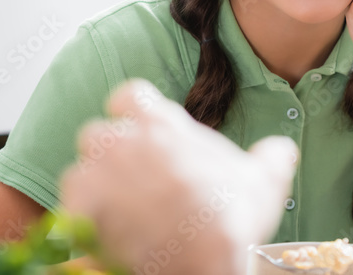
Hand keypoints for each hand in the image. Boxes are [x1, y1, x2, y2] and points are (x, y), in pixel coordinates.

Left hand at [61, 80, 297, 274]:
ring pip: (80, 171)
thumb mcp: (263, 181)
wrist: (202, 260)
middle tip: (132, 183)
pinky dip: (82, 220)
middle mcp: (120, 139)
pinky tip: (105, 234)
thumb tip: (283, 149)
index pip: (129, 95)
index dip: (132, 114)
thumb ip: (270, 157)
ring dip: (95, 188)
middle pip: (99, 134)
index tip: (141, 132)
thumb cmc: (231, 217)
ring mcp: (95, 172)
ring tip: (118, 215)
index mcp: (158, 123)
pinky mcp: (77, 207)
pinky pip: (70, 207)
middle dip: (110, 155)